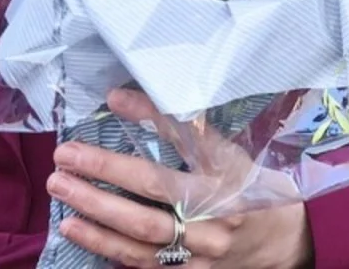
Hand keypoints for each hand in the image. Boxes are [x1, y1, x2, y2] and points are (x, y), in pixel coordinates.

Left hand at [47, 90, 313, 268]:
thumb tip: (126, 97)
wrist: (288, 245)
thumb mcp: (234, 154)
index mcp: (232, 176)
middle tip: (63, 159)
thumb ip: (187, 129)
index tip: (114, 99)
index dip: (152, 118)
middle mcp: (219, 215)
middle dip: (104, 176)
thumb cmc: (254, 189)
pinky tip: (78, 230)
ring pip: (143, 238)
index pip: (191, 140)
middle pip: (155, 197)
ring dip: (95, 216)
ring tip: (61, 194)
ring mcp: (205, 251)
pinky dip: (108, 247)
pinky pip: (144, 264)